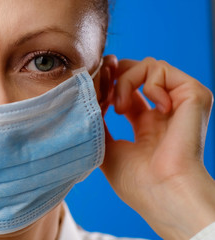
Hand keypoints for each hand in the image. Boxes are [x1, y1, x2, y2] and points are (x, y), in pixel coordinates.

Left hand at [101, 57, 214, 238]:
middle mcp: (163, 109)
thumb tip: (87, 98)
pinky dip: (146, 83)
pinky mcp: (192, 94)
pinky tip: (151, 108)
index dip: (107, 84)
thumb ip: (97, 123)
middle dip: (113, 74)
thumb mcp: (106, 148)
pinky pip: (160, 69)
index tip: (92, 86)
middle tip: (102, 92)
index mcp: (145, 123)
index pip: (125, 89)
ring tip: (119, 109)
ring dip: (125, 82)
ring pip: (145, 65)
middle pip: (135, 71)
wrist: (162, 192)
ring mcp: (178, 101)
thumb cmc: (137, 181)